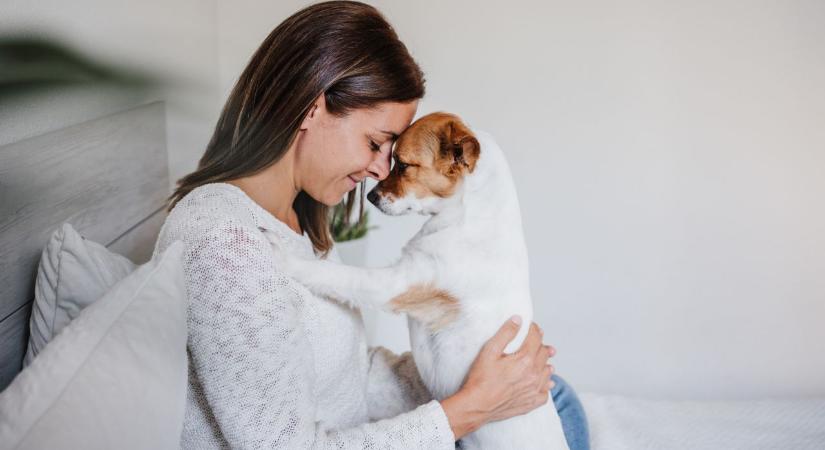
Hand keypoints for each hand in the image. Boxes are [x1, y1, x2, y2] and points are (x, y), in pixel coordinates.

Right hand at [440, 316, 555, 438]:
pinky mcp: (531, 403)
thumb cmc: (480, 379)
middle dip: (540, 344)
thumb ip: (505, 333)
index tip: (530, 326)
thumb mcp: (489, 351)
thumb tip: (518, 320)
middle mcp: (534, 375)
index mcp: (525, 360)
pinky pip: (545, 393)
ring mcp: (534, 390)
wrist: (477, 406)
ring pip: (547, 372)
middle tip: (536, 340)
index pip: (536, 338)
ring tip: (543, 360)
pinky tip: (542, 383)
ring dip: (545, 363)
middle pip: (544, 354)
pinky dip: (545, 386)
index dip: (533, 329)